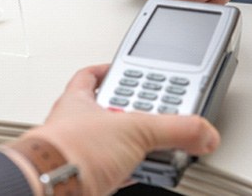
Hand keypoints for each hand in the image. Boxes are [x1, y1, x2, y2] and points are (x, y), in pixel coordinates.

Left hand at [24, 64, 219, 195]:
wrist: (48, 192)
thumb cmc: (69, 150)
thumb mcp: (135, 129)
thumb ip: (175, 129)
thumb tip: (203, 131)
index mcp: (79, 100)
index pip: (91, 75)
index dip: (109, 69)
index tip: (126, 68)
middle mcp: (76, 124)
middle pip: (107, 108)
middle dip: (132, 110)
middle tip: (153, 111)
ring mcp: (79, 152)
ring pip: (109, 142)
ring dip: (131, 144)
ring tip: (154, 145)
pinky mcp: (84, 178)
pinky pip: (111, 170)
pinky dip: (128, 170)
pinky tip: (141, 172)